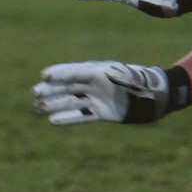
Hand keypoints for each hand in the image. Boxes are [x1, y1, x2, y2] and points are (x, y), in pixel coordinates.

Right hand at [32, 61, 173, 124]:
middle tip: (35, 93)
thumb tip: (98, 77)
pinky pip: (81, 115)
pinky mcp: (102, 112)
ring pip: (71, 101)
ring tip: (37, 107)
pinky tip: (52, 120)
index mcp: (99, 71)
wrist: (157, 98)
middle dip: (51, 89)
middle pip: (68, 86)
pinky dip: (67, 118)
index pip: (75, 71)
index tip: (44, 75)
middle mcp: (95, 84)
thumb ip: (107, 76)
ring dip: (54, 104)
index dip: (60, 73)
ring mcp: (97, 98)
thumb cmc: (142, 83)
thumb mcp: (126, 77)